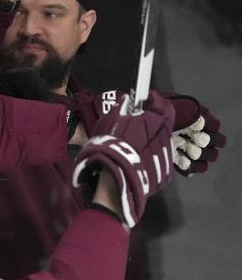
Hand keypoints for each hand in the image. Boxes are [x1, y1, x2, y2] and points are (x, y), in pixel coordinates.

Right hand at [73, 90, 225, 174]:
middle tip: (138, 125)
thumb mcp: (110, 122)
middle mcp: (167, 137)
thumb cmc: (111, 146)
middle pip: (165, 124)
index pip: (162, 104)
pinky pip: (159, 160)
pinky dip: (151, 158)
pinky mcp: (166, 174)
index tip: (146, 100)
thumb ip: (121, 109)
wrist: (116, 179)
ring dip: (153, 141)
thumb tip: (126, 101)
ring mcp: (168, 157)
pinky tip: (138, 161)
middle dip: (153, 122)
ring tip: (135, 147)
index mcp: (156, 122)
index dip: (154, 100)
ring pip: (163, 143)